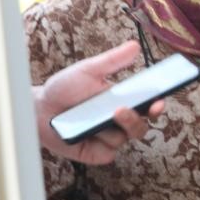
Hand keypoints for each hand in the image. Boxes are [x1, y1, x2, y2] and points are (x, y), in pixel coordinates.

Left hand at [35, 41, 164, 164]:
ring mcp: (111, 138)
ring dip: (113, 127)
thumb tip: (134, 46)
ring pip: (125, 137)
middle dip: (136, 119)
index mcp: (125, 102)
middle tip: (123, 109)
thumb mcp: (88, 70)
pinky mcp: (98, 153)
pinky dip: (100, 141)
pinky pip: (109, 151)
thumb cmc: (64, 89)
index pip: (149, 106)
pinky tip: (87, 131)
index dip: (157, 105)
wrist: (39, 109)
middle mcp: (121, 122)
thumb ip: (113, 61)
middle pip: (142, 126)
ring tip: (100, 116)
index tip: (159, 99)